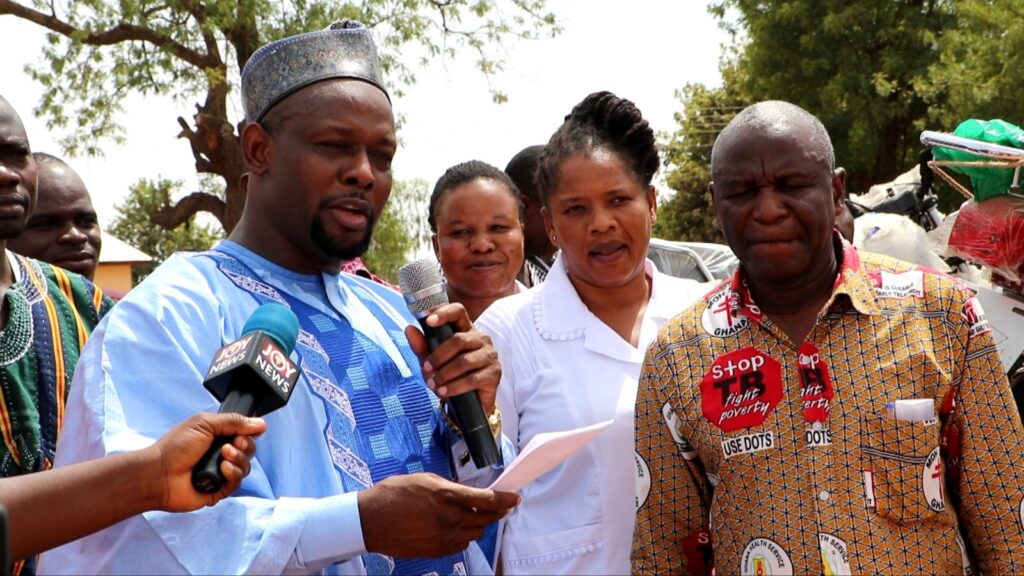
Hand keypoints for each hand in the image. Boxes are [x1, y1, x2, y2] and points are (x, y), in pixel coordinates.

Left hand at [148, 412, 266, 511]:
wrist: (159, 474)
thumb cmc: (175, 448)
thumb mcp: (204, 423)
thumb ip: (234, 421)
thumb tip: (260, 423)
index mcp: (217, 436)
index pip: (245, 433)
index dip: (248, 433)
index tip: (242, 433)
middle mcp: (221, 454)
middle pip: (249, 450)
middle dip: (244, 447)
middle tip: (230, 445)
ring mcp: (220, 472)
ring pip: (246, 467)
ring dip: (238, 460)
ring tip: (223, 457)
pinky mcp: (219, 490)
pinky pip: (238, 483)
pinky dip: (233, 475)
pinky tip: (222, 471)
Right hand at [358, 473, 518, 557]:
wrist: (370, 521)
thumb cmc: (393, 494)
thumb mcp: (425, 480)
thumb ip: (450, 488)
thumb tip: (467, 494)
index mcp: (446, 496)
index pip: (487, 499)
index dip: (505, 499)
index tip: (515, 498)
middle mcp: (449, 518)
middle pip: (486, 518)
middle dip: (496, 511)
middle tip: (500, 505)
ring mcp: (444, 537)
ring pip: (476, 533)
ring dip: (479, 523)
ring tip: (471, 514)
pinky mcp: (437, 551)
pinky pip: (461, 544)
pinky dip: (464, 535)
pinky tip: (456, 527)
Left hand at [405, 302, 501, 413]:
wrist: (467, 403)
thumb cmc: (450, 376)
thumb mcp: (432, 361)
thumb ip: (421, 346)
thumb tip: (409, 329)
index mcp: (465, 329)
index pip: (458, 312)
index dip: (444, 313)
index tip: (429, 321)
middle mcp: (481, 339)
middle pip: (458, 340)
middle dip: (438, 356)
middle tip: (426, 368)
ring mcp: (489, 355)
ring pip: (464, 361)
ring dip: (444, 374)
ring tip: (433, 384)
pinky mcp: (494, 374)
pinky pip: (472, 379)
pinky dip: (454, 386)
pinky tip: (444, 391)